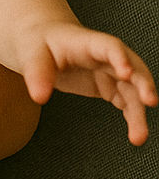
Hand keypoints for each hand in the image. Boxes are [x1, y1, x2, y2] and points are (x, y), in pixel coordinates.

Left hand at [20, 23, 156, 144]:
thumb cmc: (39, 44)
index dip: (120, 57)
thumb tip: (39, 97)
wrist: (43, 42)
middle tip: (149, 101)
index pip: (109, 46)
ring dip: (139, 111)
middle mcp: (104, 56)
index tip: (126, 72)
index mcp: (86, 42)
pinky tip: (136, 133)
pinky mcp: (108, 86)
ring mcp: (109, 71)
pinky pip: (126, 101)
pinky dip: (132, 116)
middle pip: (131, 67)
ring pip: (132, 90)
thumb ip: (36, 73)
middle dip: (142, 83)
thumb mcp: (31, 54)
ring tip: (139, 136)